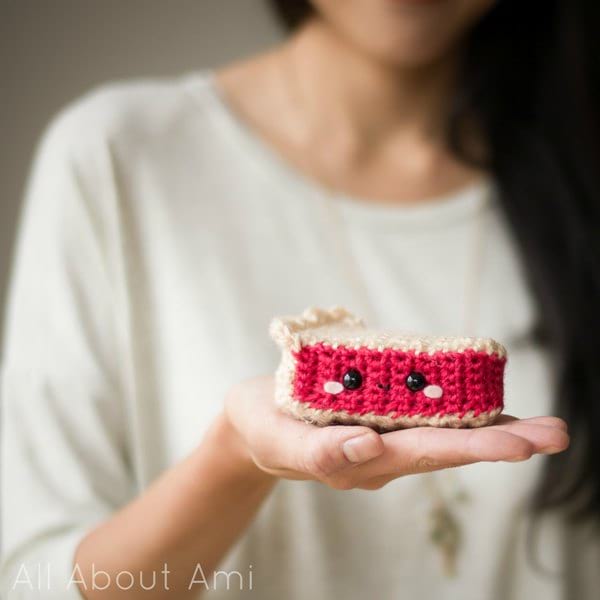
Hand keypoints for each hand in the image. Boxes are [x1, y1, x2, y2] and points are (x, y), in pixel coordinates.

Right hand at [225, 375, 568, 490]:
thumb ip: (319, 449)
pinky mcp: (380, 415)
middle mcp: (381, 452)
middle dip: (501, 442)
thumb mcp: (279, 438)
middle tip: (554, 435)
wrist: (255, 419)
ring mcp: (383, 435)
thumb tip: (371, 446)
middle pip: (447, 447)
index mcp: (360, 461)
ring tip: (544, 429)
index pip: (422, 454)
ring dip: (494, 430)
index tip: (517, 446)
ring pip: (444, 432)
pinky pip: (427, 415)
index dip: (471, 448)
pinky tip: (493, 409)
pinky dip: (464, 412)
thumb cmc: (264, 428)